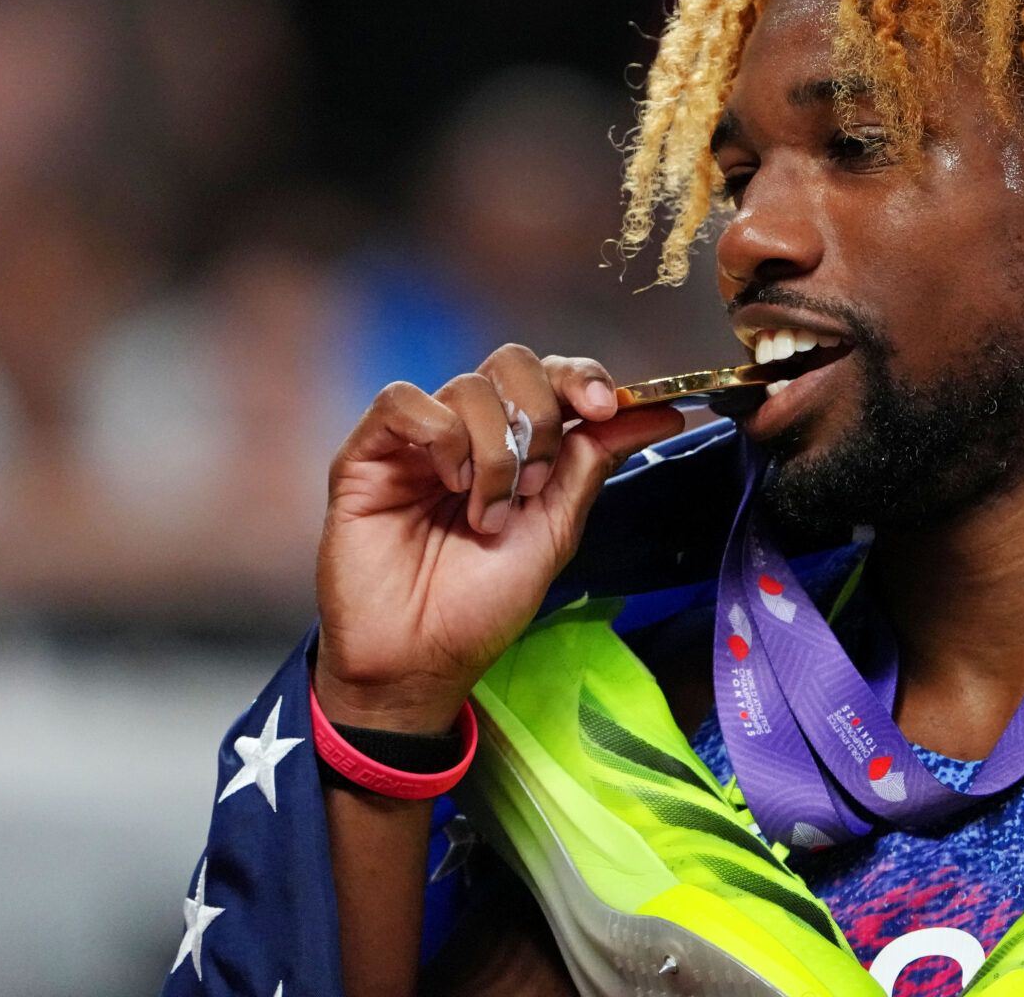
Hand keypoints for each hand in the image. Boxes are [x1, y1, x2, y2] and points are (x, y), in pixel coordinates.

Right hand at [314, 345, 682, 730]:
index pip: (552, 378)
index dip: (583, 378)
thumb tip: (656, 413)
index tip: (610, 408)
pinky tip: (448, 483)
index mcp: (517, 448)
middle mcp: (469, 434)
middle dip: (542, 411)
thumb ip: (593, 464)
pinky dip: (440, 436)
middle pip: (513, 362)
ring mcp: (418, 441)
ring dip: (495, 453)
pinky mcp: (368, 453)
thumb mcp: (555, 531)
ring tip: (488, 513)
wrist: (419, 660)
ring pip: (468, 385)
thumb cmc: (480, 606)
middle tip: (539, 479)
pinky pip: (404, 402)